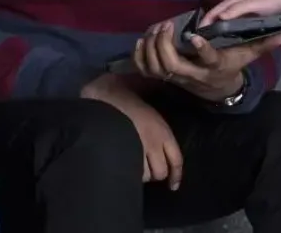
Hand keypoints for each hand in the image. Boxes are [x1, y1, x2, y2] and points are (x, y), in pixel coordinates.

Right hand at [81, 74, 184, 189]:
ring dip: (140, 174)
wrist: (104, 94)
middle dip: (154, 173)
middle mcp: (154, 142)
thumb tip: (163, 136)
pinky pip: (130, 172)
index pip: (176, 160)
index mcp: (162, 130)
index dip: (176, 175)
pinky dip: (127, 172)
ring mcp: (138, 150)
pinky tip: (122, 164)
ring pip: (145, 176)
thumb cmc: (124, 95)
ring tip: (131, 164)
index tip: (173, 185)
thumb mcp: (150, 108)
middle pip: (160, 172)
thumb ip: (156, 126)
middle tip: (145, 168)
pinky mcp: (124, 153)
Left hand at [132, 20, 280, 101]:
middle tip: (167, 26)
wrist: (217, 90)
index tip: (194, 35)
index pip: (206, 61)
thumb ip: (264, 45)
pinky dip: (140, 55)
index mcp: (212, 67)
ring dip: (151, 47)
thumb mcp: (247, 56)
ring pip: (155, 67)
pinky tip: (142, 39)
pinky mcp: (164, 77)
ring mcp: (175, 77)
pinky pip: (145, 69)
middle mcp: (191, 75)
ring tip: (157, 29)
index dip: (200, 49)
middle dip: (164, 44)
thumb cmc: (231, 67)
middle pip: (171, 64)